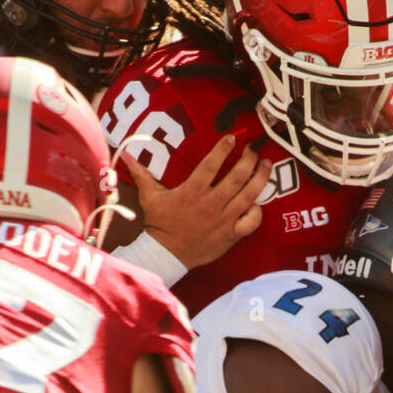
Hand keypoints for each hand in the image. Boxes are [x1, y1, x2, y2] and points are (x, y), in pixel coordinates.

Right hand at [122, 136, 272, 269]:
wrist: (167, 256)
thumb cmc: (159, 225)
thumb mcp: (149, 198)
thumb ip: (142, 174)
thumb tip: (127, 155)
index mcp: (191, 192)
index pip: (211, 165)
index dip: (223, 149)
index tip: (232, 137)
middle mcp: (210, 205)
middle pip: (237, 177)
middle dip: (249, 160)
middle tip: (253, 151)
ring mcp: (223, 221)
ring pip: (249, 196)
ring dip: (260, 178)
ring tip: (265, 166)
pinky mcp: (230, 236)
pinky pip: (251, 222)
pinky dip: (257, 211)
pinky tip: (257, 202)